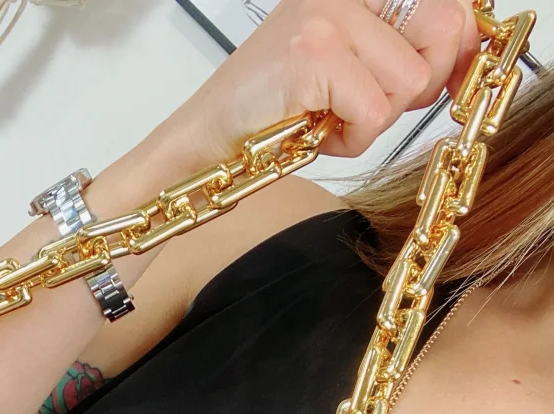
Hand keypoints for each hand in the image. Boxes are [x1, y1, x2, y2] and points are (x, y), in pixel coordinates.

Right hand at [163, 0, 479, 164]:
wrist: (206, 140)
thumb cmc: (272, 113)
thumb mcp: (347, 70)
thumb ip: (402, 49)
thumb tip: (468, 48)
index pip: (447, 4)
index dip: (455, 49)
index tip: (439, 82)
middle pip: (442, 33)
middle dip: (414, 89)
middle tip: (363, 107)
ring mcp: (328, 16)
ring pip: (410, 82)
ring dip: (373, 122)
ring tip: (327, 119)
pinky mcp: (315, 53)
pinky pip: (374, 113)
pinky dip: (350, 140)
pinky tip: (314, 132)